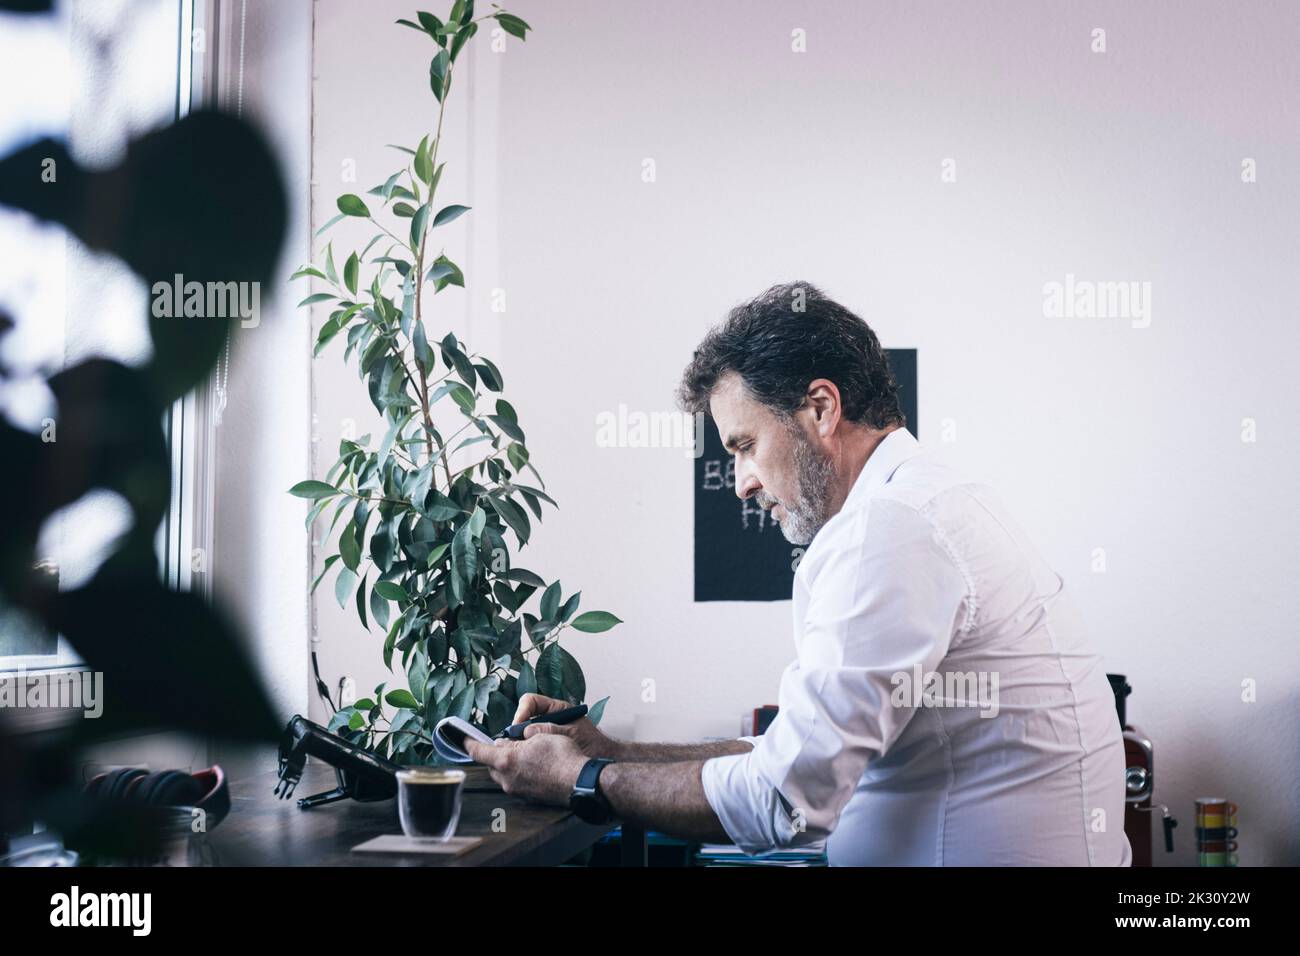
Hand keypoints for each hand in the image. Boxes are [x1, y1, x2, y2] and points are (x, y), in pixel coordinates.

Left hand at [464, 733, 586, 805]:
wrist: (579, 781)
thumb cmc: (562, 756)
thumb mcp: (540, 736)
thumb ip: (521, 736)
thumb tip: (512, 738)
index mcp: (505, 760)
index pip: (479, 752)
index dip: (469, 743)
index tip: (463, 738)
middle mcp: (507, 778)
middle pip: (491, 764)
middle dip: (494, 752)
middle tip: (506, 741)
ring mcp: (517, 790)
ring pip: (503, 774)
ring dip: (507, 763)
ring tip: (523, 752)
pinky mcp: (527, 797)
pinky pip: (515, 782)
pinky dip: (518, 773)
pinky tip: (533, 766)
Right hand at [513, 693, 619, 758]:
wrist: (603, 760)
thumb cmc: (593, 744)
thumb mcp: (572, 734)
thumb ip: (551, 730)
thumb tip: (527, 731)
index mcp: (556, 709)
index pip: (530, 701)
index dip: (521, 712)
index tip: (517, 727)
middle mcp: (548, 719)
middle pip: (523, 717)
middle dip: (516, 729)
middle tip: (513, 743)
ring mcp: (545, 733)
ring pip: (523, 734)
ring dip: (520, 742)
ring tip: (521, 753)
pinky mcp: (544, 748)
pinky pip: (529, 746)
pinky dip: (526, 751)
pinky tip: (528, 759)